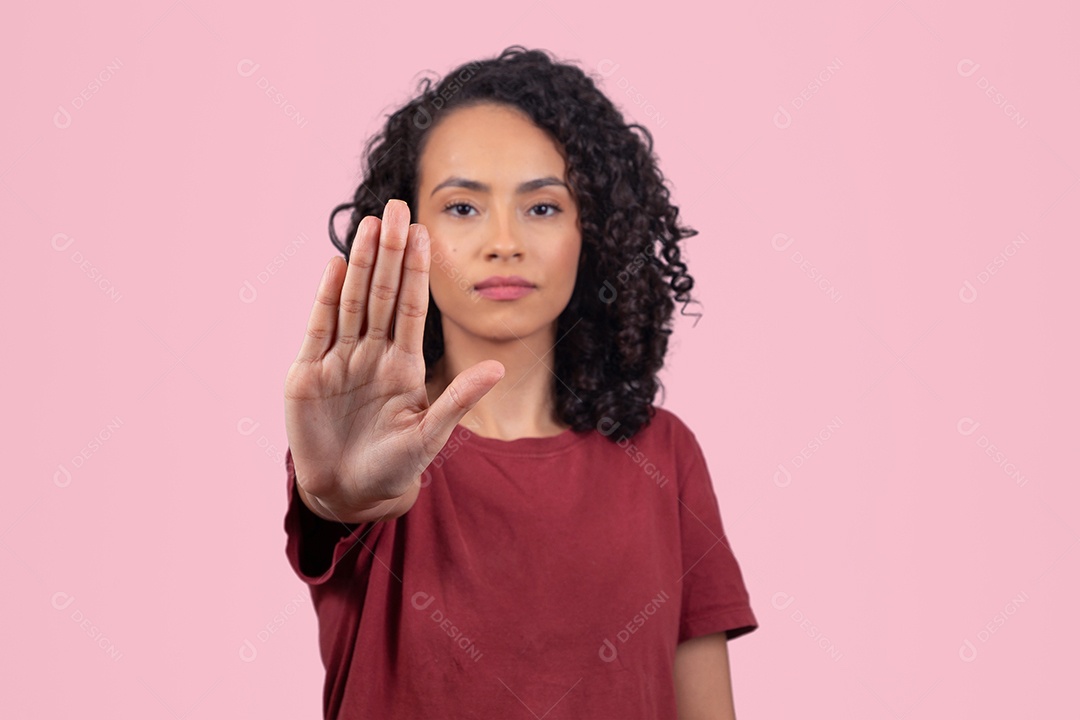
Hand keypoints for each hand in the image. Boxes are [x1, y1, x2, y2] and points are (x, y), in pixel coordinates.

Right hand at [283, 198, 503, 519]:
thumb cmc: (393, 468)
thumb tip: (498, 368)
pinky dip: (327, 297)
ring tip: (371, 225)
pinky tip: (337, 265)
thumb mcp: (430, 436)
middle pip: (382, 293)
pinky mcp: (308, 373)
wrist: (348, 493)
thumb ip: (458, 400)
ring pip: (353, 301)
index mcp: (403, 365)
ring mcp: (340, 360)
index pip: (412, 308)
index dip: (418, 271)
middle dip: (390, 252)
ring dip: (361, 264)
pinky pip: (320, 327)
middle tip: (398, 208)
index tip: (426, 233)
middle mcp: (373, 355)